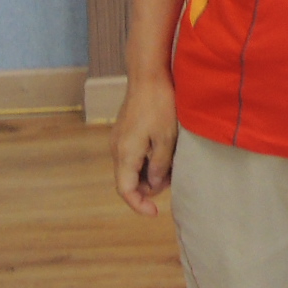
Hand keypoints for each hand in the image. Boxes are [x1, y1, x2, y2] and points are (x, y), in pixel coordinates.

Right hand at [111, 74, 177, 215]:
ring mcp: (118, 139)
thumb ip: (159, 166)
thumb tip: (153, 184)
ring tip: (170, 167)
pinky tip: (162, 154)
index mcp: (125, 153)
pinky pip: (131, 155)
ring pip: (130, 168)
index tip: (155, 212)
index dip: (138, 205)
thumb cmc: (159, 104)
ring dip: (147, 174)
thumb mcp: (166, 138)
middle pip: (127, 181)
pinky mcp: (123, 130)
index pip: (125, 191)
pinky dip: (145, 161)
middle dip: (147, 188)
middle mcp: (116, 148)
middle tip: (171, 181)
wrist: (148, 75)